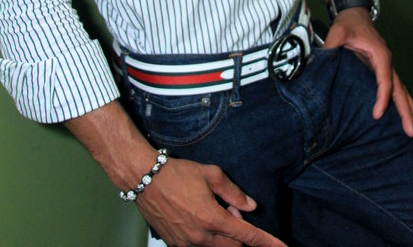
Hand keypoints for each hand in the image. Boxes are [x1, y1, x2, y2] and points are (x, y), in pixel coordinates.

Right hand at [136, 157, 286, 246]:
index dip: (267, 243)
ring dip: (222, 235)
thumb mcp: (210, 174)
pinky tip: (197, 216)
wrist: (145, 178)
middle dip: (238, 232)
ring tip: (210, 210)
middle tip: (230, 209)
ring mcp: (186, 244)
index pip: (247, 236)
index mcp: (212, 218)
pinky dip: (205, 236)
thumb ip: (233, 192)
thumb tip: (250, 206)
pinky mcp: (175, 244)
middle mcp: (200, 237)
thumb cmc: (177, 173)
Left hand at [324, 8, 412, 136]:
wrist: (354, 12)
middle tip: (412, 130)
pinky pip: (395, 85)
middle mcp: (387, 61)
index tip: (378, 114)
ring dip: (409, 106)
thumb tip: (320, 61)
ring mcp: (387, 64)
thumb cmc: (348, 23)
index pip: (384, 80)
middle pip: (399, 88)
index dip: (383, 98)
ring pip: (401, 88)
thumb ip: (331, 46)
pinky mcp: (382, 67)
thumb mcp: (338, 32)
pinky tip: (407, 112)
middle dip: (406, 109)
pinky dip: (403, 99)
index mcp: (379, 54)